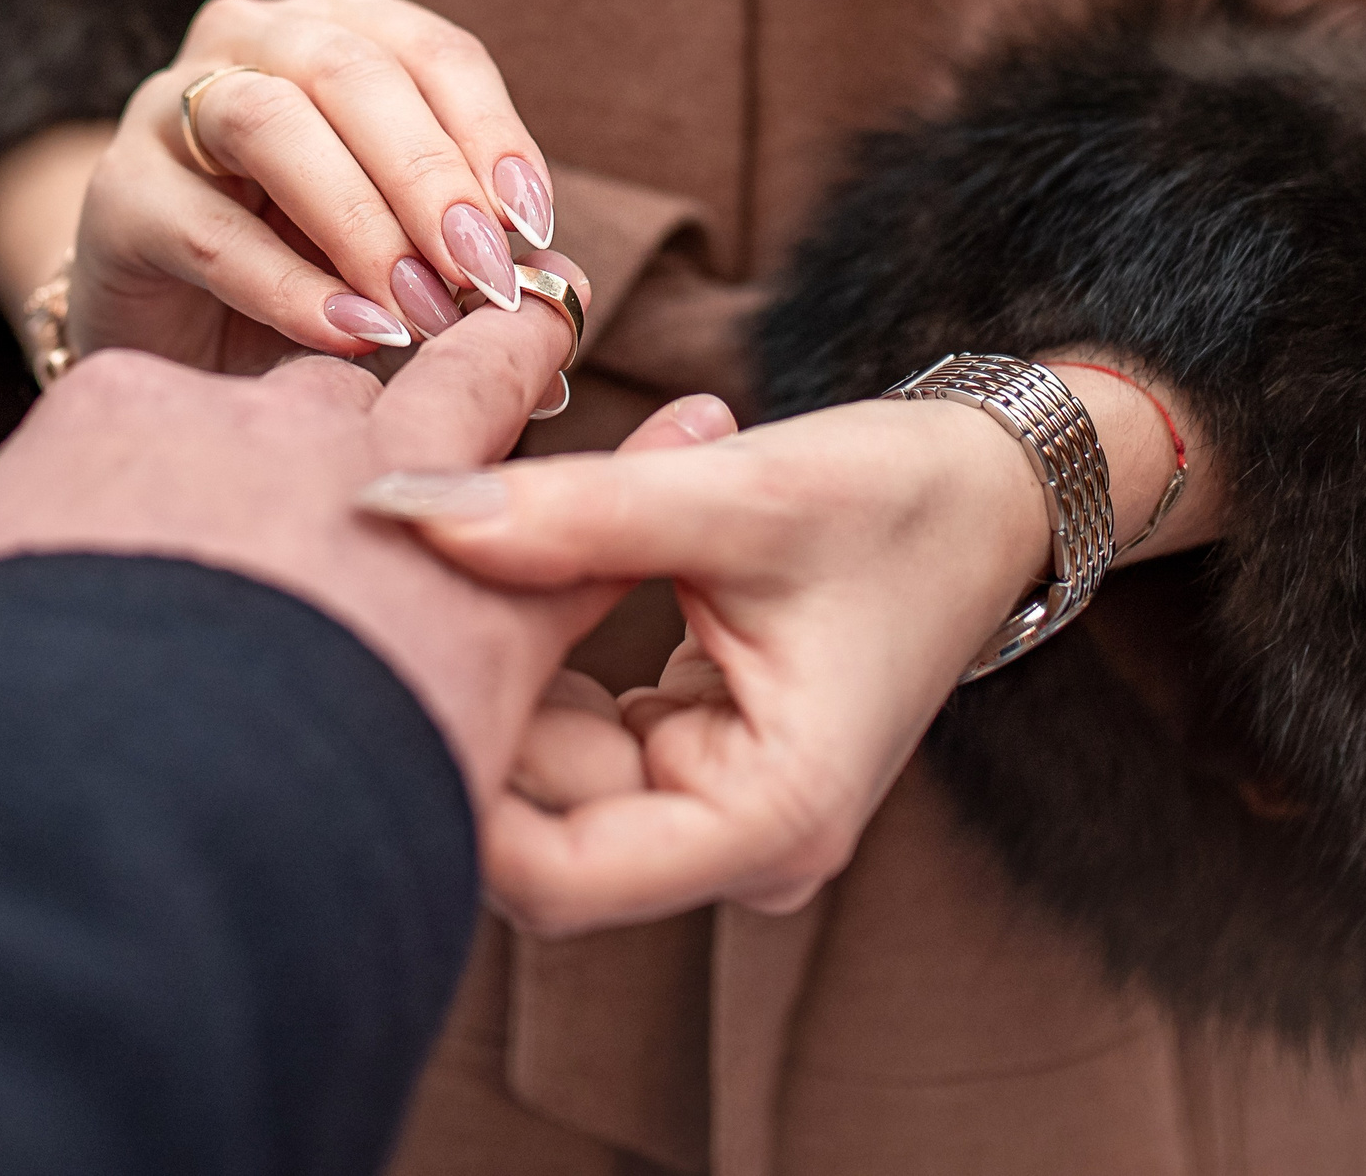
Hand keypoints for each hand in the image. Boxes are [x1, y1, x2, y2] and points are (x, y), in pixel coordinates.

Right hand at [0, 253, 627, 799]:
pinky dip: (646, 485)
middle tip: (456, 324)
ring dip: (516, 371)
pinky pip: (594, 518)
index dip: (246, 408)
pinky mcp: (487, 600)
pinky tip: (700, 446)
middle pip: (347, 368)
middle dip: (396, 351)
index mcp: (128, 433)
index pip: (208, 393)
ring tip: (559, 333)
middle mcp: (261, 437)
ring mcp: (384, 502)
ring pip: (476, 399)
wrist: (104, 783)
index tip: (275, 412)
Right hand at [69, 0, 556, 374]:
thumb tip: (561, 300)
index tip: (533, 223)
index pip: (433, 52)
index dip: (490, 131)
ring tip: (419, 310)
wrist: (177, 342)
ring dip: (359, 218)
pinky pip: (204, 225)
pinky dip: (285, 285)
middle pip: (349, 71)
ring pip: (268, 121)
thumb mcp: (407, 257)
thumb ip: (473, 262)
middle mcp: (252, 41)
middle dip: (428, 174)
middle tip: (480, 274)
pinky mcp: (117, 194)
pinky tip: (347, 335)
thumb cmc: (315, 279)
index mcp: (341, 29)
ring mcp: (169, 108)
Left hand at [362, 397, 1054, 929]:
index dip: (453, 786)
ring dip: (489, 684)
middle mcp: (736, 843)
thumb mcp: (737, 494)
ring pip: (540, 786)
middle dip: (461, 721)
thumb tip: (406, 513)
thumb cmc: (898, 496)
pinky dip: (529, 664)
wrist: (988, 490)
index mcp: (769, 820)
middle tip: (379, 598)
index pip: (553, 875)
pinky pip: (570, 741)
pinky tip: (499, 578)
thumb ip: (572, 511)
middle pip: (534, 836)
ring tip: (436, 569)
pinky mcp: (687, 762)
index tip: (376, 672)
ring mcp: (708, 809)